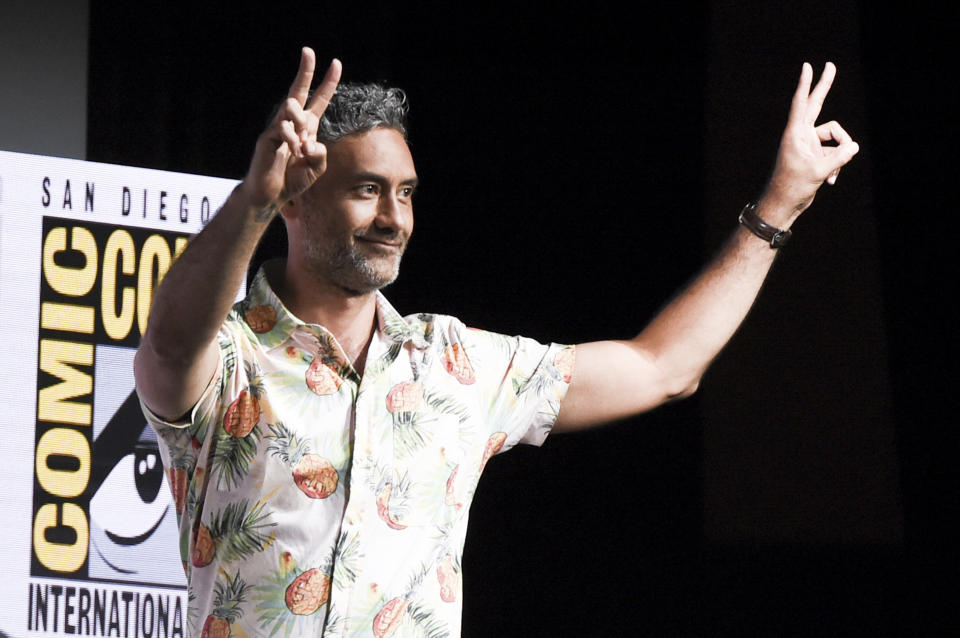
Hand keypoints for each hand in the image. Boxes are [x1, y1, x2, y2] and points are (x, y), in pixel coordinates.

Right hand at [242, 47, 341, 209]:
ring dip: (301, 123)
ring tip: (302, 147)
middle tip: (308, 51)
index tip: (336, 63)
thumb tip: (312, 141)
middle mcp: (291, 124)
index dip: (328, 83)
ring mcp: (277, 128)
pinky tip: (294, 153)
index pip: (318, 101)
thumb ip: (321, 155)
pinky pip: (282, 128)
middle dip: (305, 70)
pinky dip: (292, 141)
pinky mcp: (266, 137)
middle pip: (298, 91)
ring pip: (291, 107)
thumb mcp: (316, 169)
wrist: (270, 195)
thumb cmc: (292, 181)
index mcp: (306, 129)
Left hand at [763, 62, 858, 224]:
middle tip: (831, 65)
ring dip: (840, 155)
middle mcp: (801, 135)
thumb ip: (840, 157)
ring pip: (835, 138)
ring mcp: (809, 145)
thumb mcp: (820, 171)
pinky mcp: (815, 155)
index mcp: (796, 134)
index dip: (806, 84)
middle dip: (824, 86)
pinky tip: (830, 181)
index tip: (808, 66)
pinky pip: (834, 153)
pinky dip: (836, 165)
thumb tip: (855, 146)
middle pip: (817, 105)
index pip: (802, 103)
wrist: (785, 204)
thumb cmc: (794, 187)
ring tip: (832, 173)